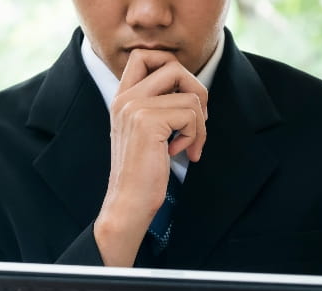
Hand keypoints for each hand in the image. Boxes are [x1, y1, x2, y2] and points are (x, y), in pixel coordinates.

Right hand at [94, 50, 208, 266]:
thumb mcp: (145, 132)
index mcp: (122, 98)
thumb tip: (193, 90)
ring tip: (188, 145)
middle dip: (196, 90)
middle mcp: (125, 98)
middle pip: (173, 66)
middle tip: (198, 118)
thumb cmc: (141, 174)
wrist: (127, 203)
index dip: (170, 66)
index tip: (180, 95)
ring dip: (200, 124)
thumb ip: (158, 106)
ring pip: (190, 96)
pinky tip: (179, 153)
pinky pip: (191, 115)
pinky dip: (195, 136)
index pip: (143, 56)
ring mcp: (135, 107)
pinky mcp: (148, 121)